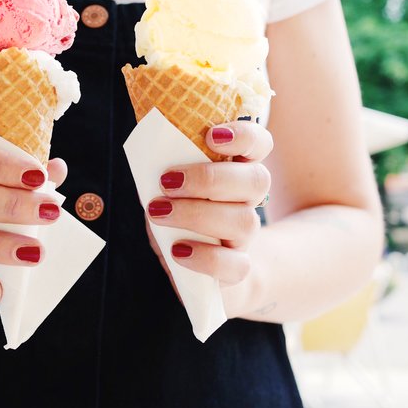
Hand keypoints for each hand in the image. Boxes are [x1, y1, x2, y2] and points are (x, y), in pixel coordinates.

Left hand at [145, 120, 272, 317]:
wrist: (198, 271)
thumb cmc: (180, 216)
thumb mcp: (170, 189)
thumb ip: (167, 171)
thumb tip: (148, 153)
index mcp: (237, 170)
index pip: (259, 144)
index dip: (245, 136)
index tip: (212, 136)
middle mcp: (249, 200)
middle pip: (256, 180)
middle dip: (209, 178)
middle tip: (167, 182)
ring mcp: (246, 236)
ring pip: (244, 221)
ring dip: (196, 214)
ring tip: (159, 213)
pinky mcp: (238, 269)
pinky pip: (236, 265)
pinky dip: (205, 257)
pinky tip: (178, 250)